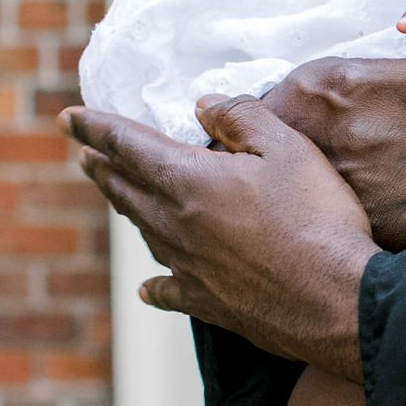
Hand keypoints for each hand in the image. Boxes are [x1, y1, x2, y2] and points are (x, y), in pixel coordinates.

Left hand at [63, 98, 376, 379]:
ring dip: (126, 209)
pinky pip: (168, 289)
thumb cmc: (316, 219)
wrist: (337, 301)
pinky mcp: (208, 302)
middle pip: (125, 189)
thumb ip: (242, 117)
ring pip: (144, 232)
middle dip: (103, 167)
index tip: (68, 117)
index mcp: (189, 179)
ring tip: (118, 197)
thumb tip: (204, 103)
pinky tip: (147, 286)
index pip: (127, 145)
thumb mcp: (288, 147)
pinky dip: (154, 283)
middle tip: (86, 155)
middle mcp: (175, 223)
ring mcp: (188, 267)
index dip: (95, 127)